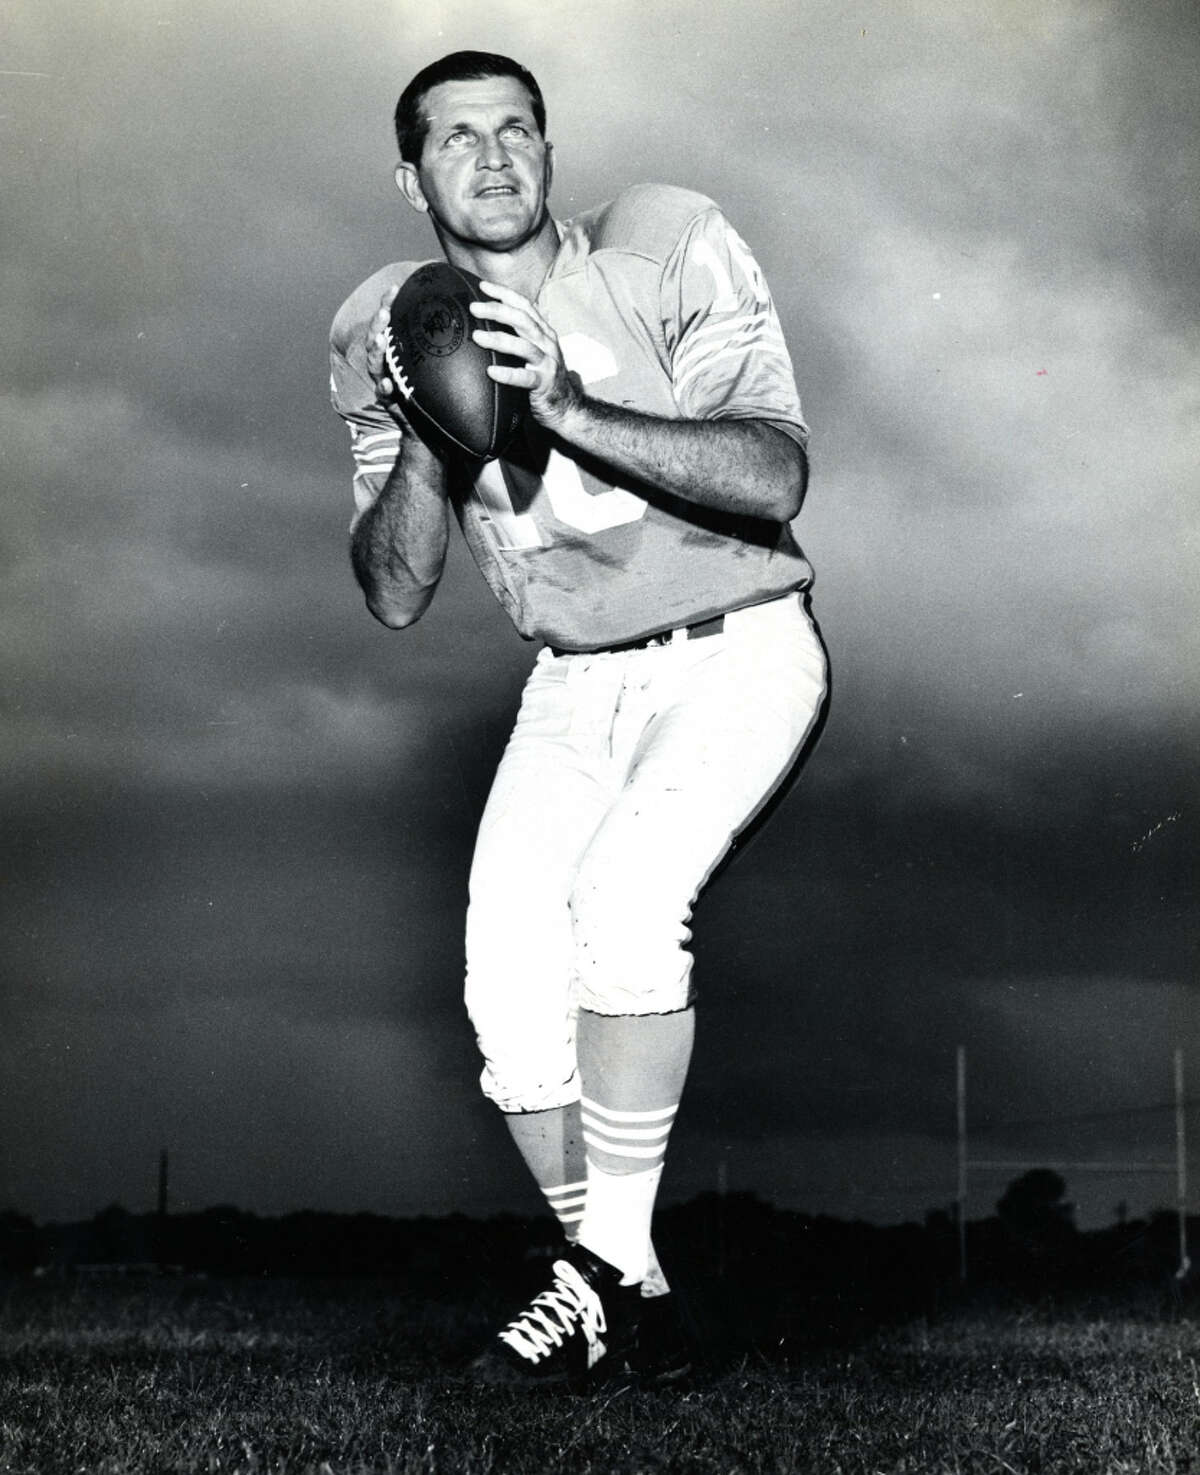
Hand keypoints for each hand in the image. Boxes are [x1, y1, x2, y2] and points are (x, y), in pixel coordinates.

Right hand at [366, 289, 440, 465]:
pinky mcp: (391, 402)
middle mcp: (389, 365)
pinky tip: (389, 381)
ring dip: (376, 350)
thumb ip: (446, 343)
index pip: (390, 324)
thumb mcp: (441, 365)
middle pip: (376, 339)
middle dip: (378, 323)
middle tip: (385, 311)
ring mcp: (386, 383)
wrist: (435, 429)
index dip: (389, 305)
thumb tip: (467, 313)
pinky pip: (384, 394)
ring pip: (374, 363)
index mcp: (400, 352)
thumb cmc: (440, 393)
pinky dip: (385, 387)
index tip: (395, 288)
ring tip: (382, 338)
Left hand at [469, 281, 583, 432]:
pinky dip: (508, 374)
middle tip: (475, 308)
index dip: (504, 293)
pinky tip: (491, 371)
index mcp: (543, 332)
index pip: (524, 306)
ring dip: (499, 339)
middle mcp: (547, 343)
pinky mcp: (545, 384)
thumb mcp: (533, 351)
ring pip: (524, 346)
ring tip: (477, 337)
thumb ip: (518, 336)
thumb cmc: (543, 377)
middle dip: (498, 310)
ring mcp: (548, 363)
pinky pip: (526, 377)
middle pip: (523, 320)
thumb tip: (486, 323)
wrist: (566, 407)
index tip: (483, 286)